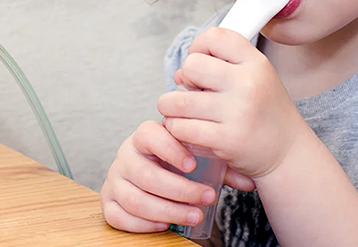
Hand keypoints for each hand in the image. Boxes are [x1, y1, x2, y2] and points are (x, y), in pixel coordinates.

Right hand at [100, 119, 254, 232]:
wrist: (154, 168)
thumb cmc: (181, 161)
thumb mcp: (200, 157)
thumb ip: (222, 164)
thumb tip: (249, 181)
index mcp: (145, 134)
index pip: (150, 134)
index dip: (170, 149)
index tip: (193, 165)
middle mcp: (126, 154)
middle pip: (147, 174)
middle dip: (179, 190)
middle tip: (206, 197)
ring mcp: (115, 177)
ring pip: (136, 198)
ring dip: (168, 210)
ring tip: (194, 214)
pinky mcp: (108, 200)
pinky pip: (118, 216)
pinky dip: (142, 223)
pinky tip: (165, 224)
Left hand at [158, 26, 307, 179]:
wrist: (289, 153)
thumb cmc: (267, 113)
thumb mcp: (256, 77)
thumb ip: (222, 67)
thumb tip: (179, 73)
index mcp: (256, 62)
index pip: (215, 36)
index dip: (199, 47)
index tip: (200, 63)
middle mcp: (248, 82)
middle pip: (192, 65)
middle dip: (185, 78)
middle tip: (194, 92)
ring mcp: (238, 111)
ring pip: (179, 101)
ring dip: (171, 107)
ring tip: (181, 113)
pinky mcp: (227, 139)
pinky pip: (182, 128)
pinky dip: (176, 129)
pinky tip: (186, 130)